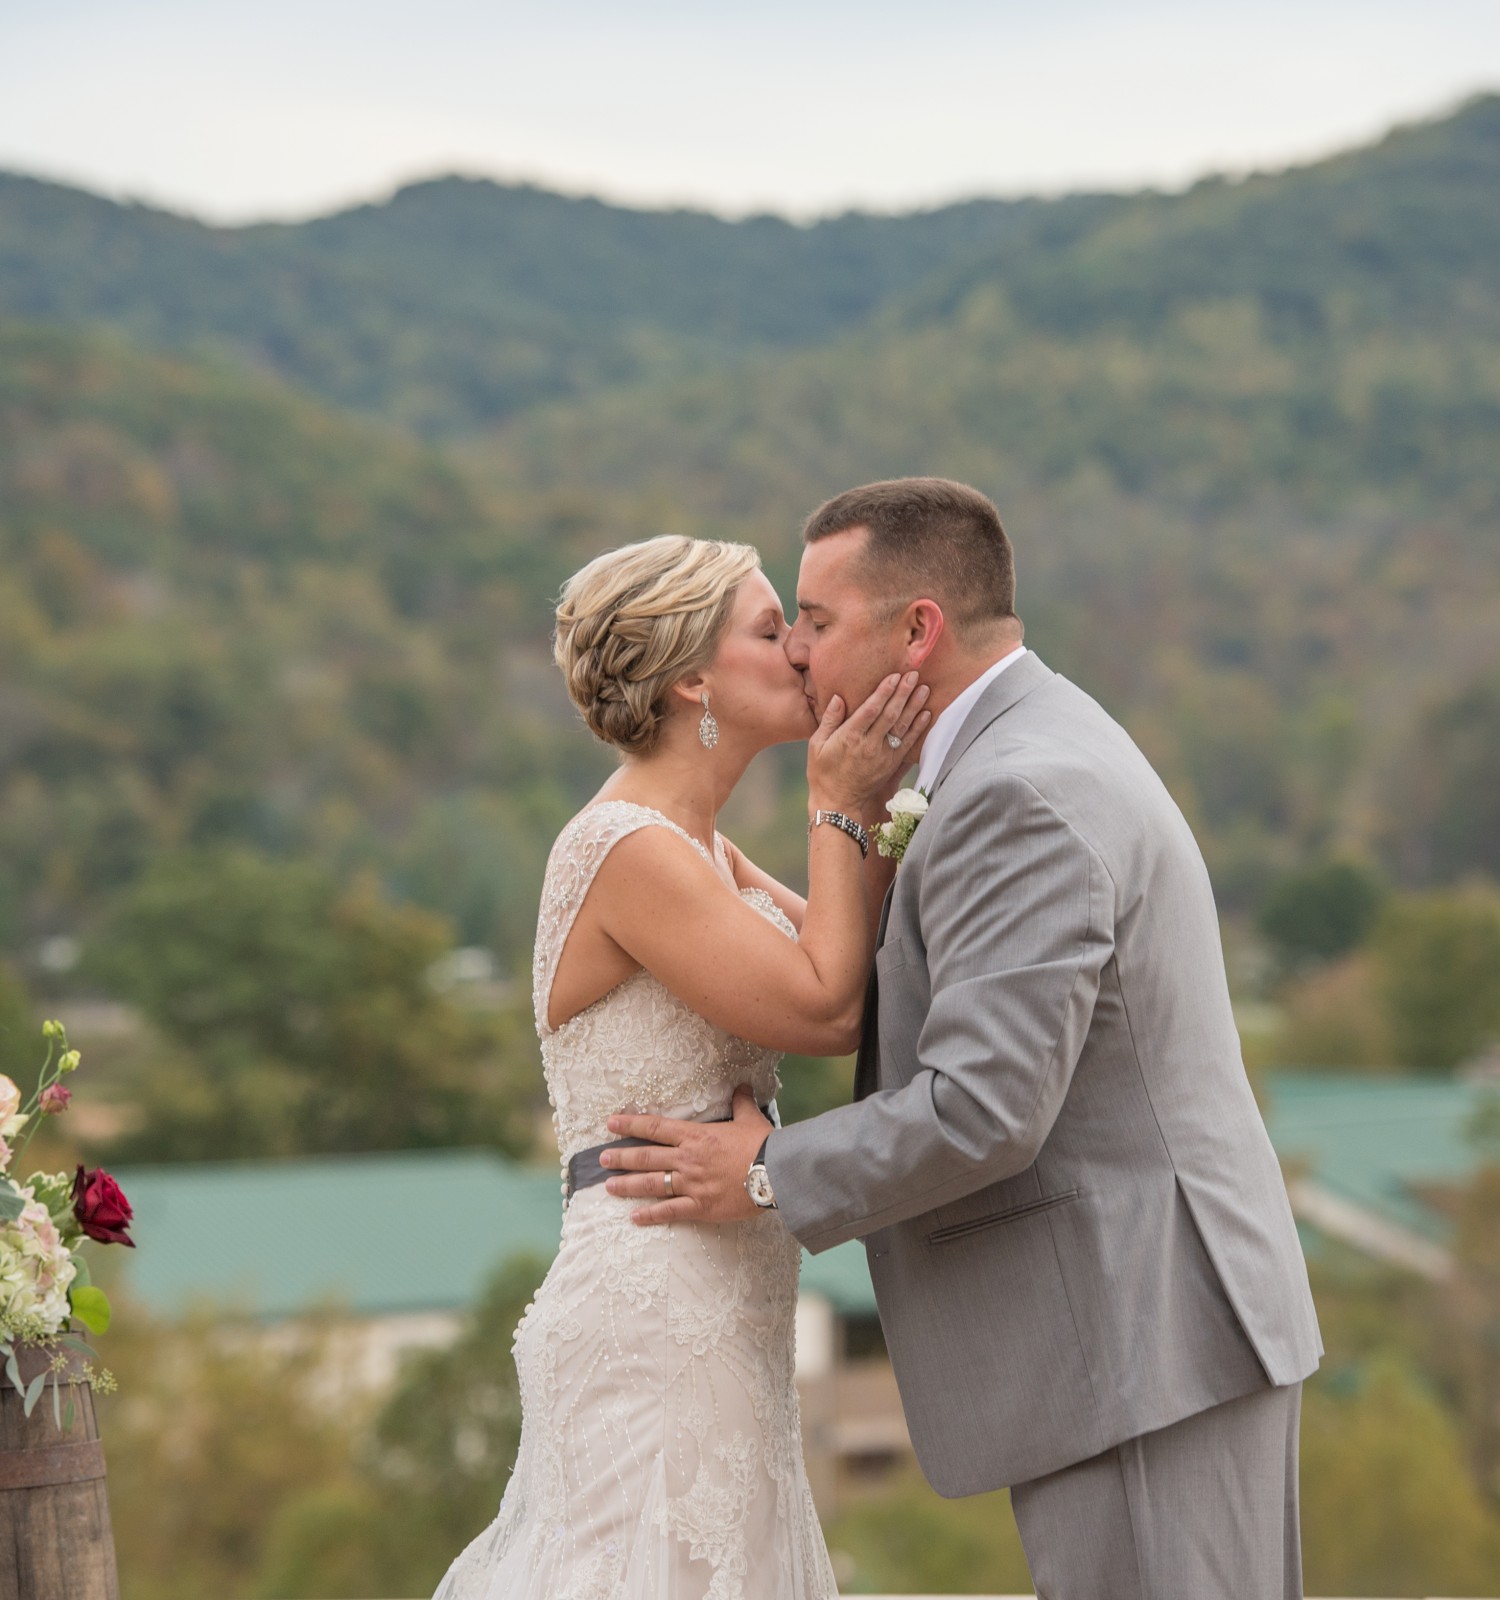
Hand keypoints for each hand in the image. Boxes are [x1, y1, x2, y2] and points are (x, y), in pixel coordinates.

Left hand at [601, 1084, 770, 1224]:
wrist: (776, 1173)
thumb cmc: (764, 1145)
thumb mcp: (750, 1119)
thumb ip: (741, 1102)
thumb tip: (743, 1086)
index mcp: (696, 1136)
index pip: (655, 1128)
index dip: (631, 1125)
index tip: (611, 1124)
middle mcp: (688, 1159)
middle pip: (646, 1157)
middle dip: (621, 1157)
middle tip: (602, 1159)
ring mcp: (692, 1184)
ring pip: (652, 1184)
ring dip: (628, 1185)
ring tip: (609, 1186)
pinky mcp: (700, 1206)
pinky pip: (670, 1211)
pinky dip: (651, 1215)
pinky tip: (635, 1217)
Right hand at [809, 672, 930, 815]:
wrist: (837, 803)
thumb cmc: (823, 772)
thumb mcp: (816, 745)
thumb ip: (829, 720)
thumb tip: (838, 698)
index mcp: (849, 737)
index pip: (870, 710)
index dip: (884, 692)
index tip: (894, 676)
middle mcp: (869, 745)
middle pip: (890, 715)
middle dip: (903, 693)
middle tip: (914, 674)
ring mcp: (882, 756)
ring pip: (902, 727)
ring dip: (914, 706)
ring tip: (924, 689)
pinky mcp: (891, 765)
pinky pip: (908, 744)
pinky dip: (918, 728)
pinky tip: (926, 714)